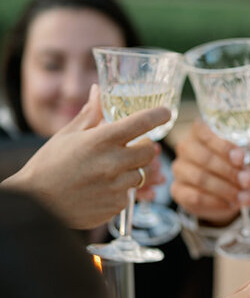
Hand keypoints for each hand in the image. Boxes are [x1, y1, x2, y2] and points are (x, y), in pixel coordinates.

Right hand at [5, 85, 168, 228]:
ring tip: (111, 170)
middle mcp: (112, 163)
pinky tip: (103, 188)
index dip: (157, 115)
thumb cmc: (48, 165)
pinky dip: (121, 190)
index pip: (141, 122)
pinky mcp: (115, 206)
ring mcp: (116, 187)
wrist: (35, 203)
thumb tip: (98, 91)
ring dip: (132, 171)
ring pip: (141, 175)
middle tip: (132, 147)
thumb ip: (89, 114)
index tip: (165, 113)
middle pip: (149, 152)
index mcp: (101, 140)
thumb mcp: (66, 135)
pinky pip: (130, 194)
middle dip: (144, 148)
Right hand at [171, 119, 249, 222]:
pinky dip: (215, 201)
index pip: (205, 133)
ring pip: (200, 178)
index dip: (223, 146)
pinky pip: (195, 196)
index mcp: (200, 132)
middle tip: (248, 181)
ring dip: (225, 189)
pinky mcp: (178, 190)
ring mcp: (179, 169)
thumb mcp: (245, 162)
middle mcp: (186, 148)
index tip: (241, 159)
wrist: (221, 195)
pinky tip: (230, 204)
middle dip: (229, 171)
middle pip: (204, 157)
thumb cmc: (233, 169)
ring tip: (244, 197)